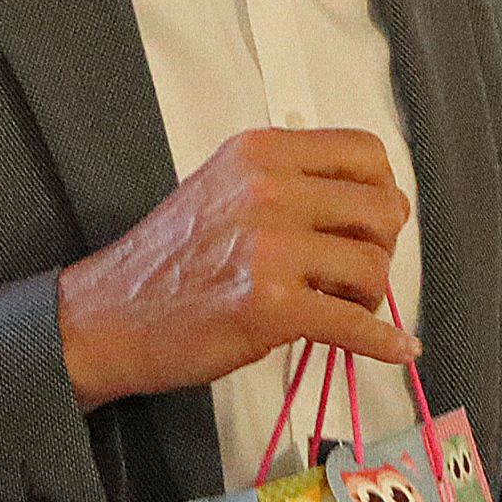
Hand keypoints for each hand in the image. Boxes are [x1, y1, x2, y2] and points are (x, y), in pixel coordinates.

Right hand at [58, 129, 416, 408]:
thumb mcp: (223, 187)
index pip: (364, 152)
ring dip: (370, 297)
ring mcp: (270, 248)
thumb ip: (288, 183)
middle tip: (358, 271)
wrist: (107, 317)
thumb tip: (365, 207)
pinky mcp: (271, 306)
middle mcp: (268, 190)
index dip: (384, 189)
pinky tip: (393, 348)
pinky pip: (354, 325)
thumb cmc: (165, 261)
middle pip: (381, 210)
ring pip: (373, 268)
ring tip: (343, 307)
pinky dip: (381, 342)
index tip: (375, 219)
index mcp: (260, 153)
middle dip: (382, 247)